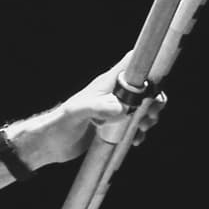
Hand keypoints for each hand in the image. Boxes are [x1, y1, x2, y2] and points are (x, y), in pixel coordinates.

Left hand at [10, 55, 164, 168]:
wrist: (50, 145)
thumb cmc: (59, 125)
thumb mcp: (77, 114)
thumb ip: (96, 107)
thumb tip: (121, 107)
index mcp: (106, 84)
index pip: (131, 63)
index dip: (148, 64)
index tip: (158, 79)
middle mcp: (113, 94)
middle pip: (144, 87)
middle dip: (154, 99)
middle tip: (149, 115)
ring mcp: (115, 110)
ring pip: (143, 107)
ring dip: (149, 117)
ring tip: (143, 128)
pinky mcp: (114, 126)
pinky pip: (135, 125)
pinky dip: (140, 132)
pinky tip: (136, 140)